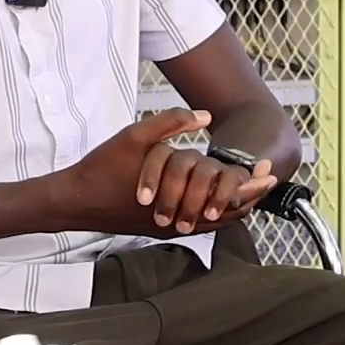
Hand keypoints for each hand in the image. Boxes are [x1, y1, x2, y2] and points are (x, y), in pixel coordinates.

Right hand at [46, 108, 256, 238]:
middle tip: (270, 180)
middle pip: (227, 213)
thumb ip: (171, 122)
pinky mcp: (161, 228)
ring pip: (213, 222)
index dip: (250, 182)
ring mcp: (169, 227)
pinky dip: (214, 214)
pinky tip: (220, 200)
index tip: (269, 170)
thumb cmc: (103, 168)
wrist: (74, 201)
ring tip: (252, 190)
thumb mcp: (136, 136)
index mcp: (177, 197)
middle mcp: (177, 220)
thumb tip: (206, 115)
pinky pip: (197, 224)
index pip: (226, 196)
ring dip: (234, 205)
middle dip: (250, 194)